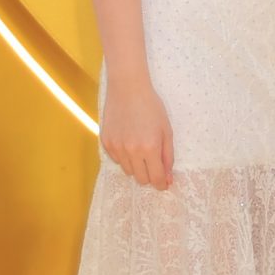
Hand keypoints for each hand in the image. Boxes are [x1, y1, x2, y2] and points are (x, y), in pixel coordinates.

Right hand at [101, 74, 172, 189]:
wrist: (128, 89)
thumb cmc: (151, 107)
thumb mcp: (166, 131)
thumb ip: (168, 156)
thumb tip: (168, 178)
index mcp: (150, 148)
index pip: (155, 178)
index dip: (161, 184)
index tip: (164, 184)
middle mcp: (132, 151)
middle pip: (141, 179)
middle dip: (149, 175)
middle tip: (153, 164)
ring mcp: (117, 148)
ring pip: (128, 171)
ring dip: (136, 166)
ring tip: (141, 148)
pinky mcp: (106, 143)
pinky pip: (117, 160)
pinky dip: (124, 157)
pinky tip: (129, 142)